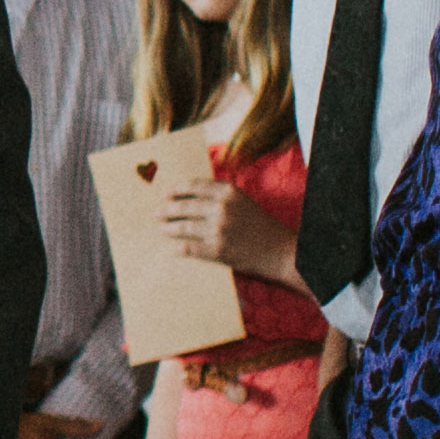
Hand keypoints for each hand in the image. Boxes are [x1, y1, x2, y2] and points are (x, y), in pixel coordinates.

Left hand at [155, 174, 300, 289]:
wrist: (282, 251)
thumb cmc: (262, 226)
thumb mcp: (244, 202)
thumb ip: (221, 196)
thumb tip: (190, 195)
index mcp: (229, 192)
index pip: (195, 186)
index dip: (176, 190)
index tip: (165, 194)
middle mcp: (222, 208)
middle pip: (185, 206)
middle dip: (167, 210)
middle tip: (157, 213)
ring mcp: (219, 229)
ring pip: (184, 227)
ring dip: (169, 228)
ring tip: (162, 229)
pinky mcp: (217, 249)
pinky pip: (189, 248)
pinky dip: (179, 248)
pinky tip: (173, 249)